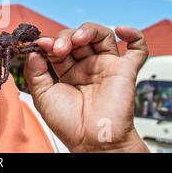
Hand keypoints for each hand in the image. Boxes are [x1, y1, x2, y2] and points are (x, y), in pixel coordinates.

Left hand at [24, 23, 149, 152]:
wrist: (92, 141)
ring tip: (77, 40)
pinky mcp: (125, 70)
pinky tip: (121, 30)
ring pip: (101, 36)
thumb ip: (35, 72)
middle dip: (66, 37)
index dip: (49, 43)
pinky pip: (138, 50)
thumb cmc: (69, 124)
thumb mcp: (42, 96)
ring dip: (88, 31)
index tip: (41, 45)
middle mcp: (87, 66)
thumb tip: (33, 51)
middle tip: (58, 48)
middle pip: (78, 38)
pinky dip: (134, 35)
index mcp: (68, 71)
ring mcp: (106, 66)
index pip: (59, 47)